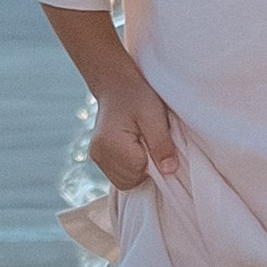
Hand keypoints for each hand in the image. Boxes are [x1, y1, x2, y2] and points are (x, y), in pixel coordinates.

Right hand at [87, 72, 179, 192]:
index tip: (155, 139)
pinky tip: (133, 148)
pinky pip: (120, 176)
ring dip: (138, 168)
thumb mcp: (154, 116)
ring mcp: (96, 158)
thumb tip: (170, 170)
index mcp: (110, 143)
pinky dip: (131, 168)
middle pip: (131, 181)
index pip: (139, 171)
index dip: (154, 160)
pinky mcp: (98, 158)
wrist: (116, 85)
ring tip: (140, 142)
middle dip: (145, 166)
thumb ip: (162, 144)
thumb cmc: (137, 96)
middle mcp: (98, 154)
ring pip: (125, 182)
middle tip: (149, 140)